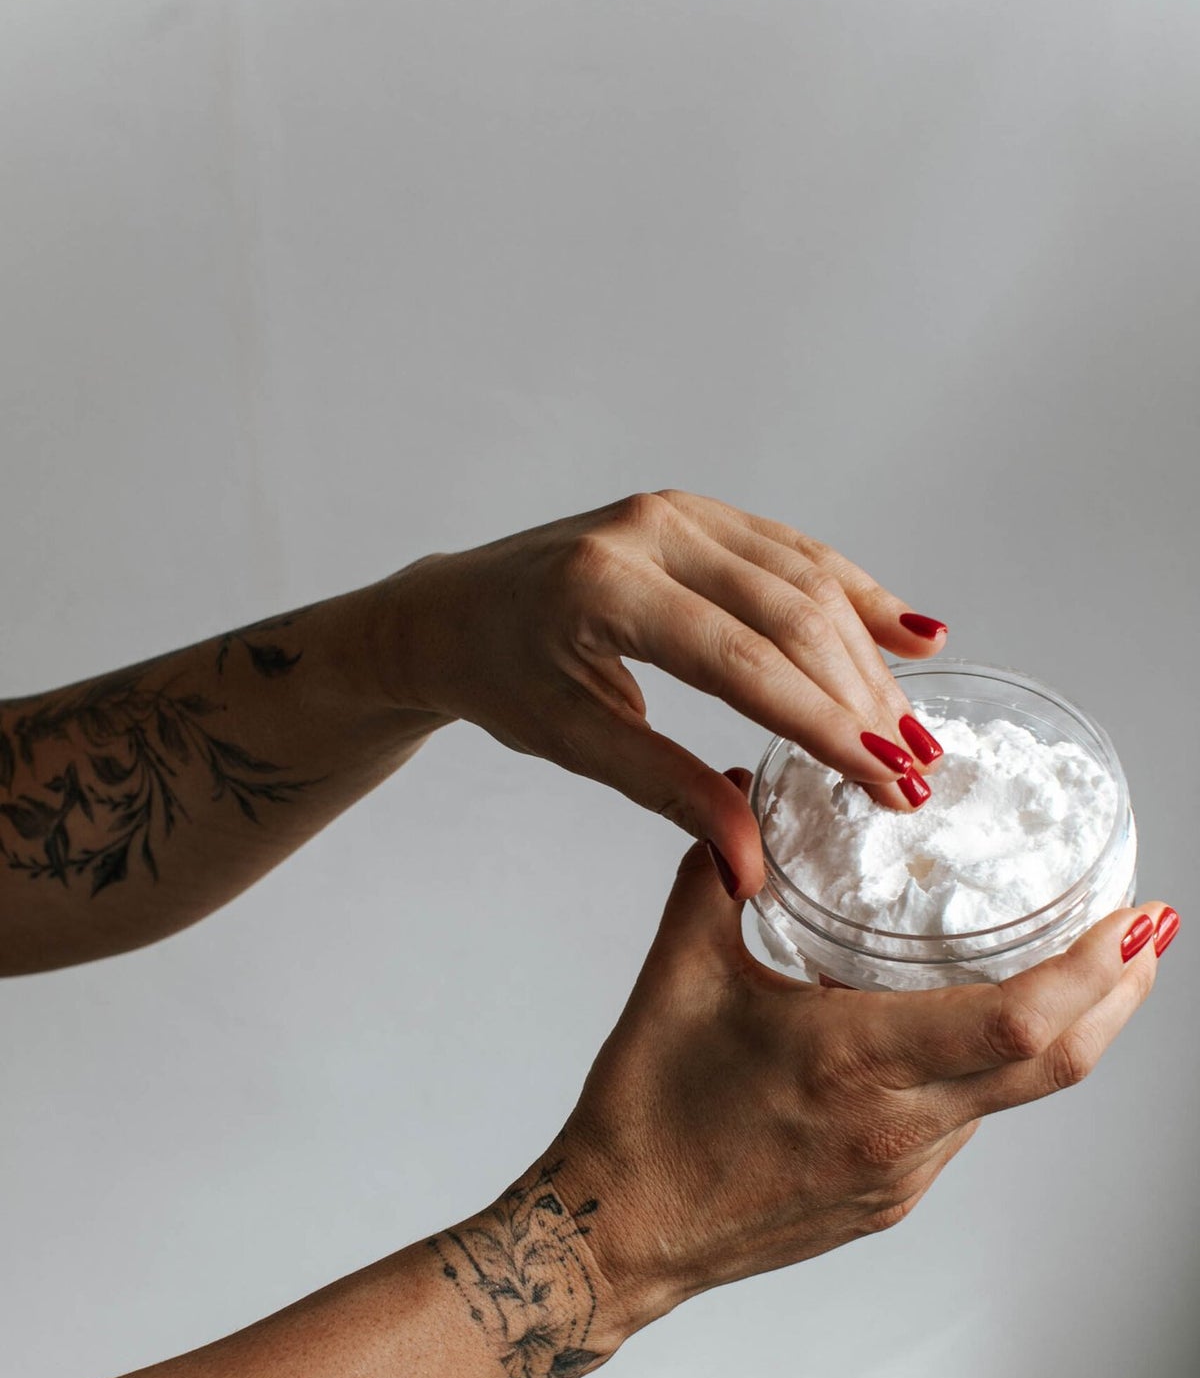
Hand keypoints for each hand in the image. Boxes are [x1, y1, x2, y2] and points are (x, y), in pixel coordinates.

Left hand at [378, 491, 948, 895]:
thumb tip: (750, 865)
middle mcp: (648, 531)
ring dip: (869, 656)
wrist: (451, 611)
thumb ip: (670, 791)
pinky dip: (855, 595)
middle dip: (861, 698)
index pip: (741, 662)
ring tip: (916, 730)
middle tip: (913, 772)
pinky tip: (910, 636)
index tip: (884, 780)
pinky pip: (793, 552)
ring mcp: (678, 512)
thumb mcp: (575, 742)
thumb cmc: (501, 676)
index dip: (822, 724)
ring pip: (805, 579)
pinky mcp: (696, 513)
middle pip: (789, 614)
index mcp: (604, 588)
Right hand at [539, 773, 1171, 1334]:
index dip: (1095, 970)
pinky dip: (989, 1072)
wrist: (621, 1233)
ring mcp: (903, 1172)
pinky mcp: (891, 1196)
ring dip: (1056, 1032)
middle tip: (1147, 929)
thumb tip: (736, 802)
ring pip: (1014, 1098)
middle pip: (1056, 1065)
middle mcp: (899, 1127)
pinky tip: (964, 1033)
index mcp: (856, 1064)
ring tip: (1068, 966)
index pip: (1020, 1023)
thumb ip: (715, 879)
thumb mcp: (677, 978)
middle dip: (1119, 994)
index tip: (1136, 916)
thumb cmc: (646, 1116)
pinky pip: (965, 1126)